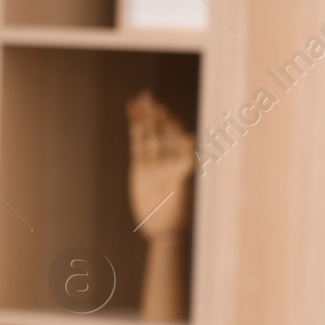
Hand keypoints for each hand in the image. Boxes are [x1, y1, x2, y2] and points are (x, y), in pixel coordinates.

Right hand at [127, 90, 193, 239]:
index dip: (170, 122)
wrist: (161, 228)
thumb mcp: (183, 186)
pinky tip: (133, 117)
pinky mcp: (141, 169)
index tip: (163, 110)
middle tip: (148, 96)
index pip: (177, 137)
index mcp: (183, 162)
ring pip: (149, 136)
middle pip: (162, 132)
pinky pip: (139, 146)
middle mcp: (171, 160)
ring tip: (138, 100)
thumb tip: (191, 138)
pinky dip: (136, 131)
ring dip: (144, 119)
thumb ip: (185, 163)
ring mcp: (155, 163)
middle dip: (156, 115)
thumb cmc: (178, 211)